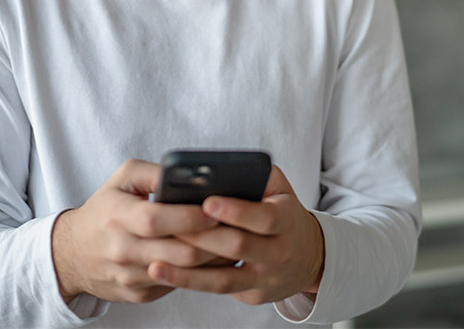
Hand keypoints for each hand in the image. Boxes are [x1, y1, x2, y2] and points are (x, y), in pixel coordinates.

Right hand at [51, 159, 223, 303]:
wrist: (71, 254)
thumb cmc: (104, 210)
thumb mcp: (122, 179)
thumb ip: (154, 172)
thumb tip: (189, 174)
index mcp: (118, 217)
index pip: (158, 219)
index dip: (191, 216)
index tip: (217, 208)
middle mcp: (123, 250)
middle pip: (179, 251)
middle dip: (214, 240)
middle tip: (239, 227)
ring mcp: (131, 277)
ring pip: (184, 272)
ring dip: (214, 259)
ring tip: (236, 242)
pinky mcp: (139, 294)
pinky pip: (177, 285)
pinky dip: (200, 273)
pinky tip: (216, 258)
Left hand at [147, 165, 325, 304]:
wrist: (307, 256)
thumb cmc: (282, 212)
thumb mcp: (279, 189)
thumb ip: (256, 174)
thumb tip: (218, 169)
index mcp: (287, 219)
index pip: (263, 217)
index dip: (235, 211)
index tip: (206, 202)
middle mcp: (280, 252)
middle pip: (238, 247)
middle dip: (202, 237)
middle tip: (168, 228)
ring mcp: (266, 277)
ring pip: (224, 279)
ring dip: (188, 273)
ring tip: (156, 264)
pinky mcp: (253, 294)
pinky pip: (220, 289)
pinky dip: (192, 283)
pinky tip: (166, 275)